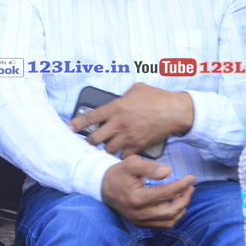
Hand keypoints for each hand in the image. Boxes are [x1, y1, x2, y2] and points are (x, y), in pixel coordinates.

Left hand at [68, 82, 192, 156]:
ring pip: (107, 149)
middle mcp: (119, 123)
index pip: (90, 117)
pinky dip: (121, 156)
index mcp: (116, 107)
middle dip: (90, 141)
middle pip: (94, 138)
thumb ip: (123, 95)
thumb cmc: (157, 98)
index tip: (70, 128)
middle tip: (90, 140)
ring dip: (105, 149)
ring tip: (105, 147)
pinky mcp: (138, 145)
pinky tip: (121, 154)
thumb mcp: (137, 89)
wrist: (174, 111)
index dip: (77, 124)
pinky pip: (123, 156)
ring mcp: (128, 136)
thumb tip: (118, 98)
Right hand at [100, 156, 194, 228]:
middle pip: (171, 211)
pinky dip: (173, 216)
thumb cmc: (119, 173)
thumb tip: (168, 172)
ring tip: (184, 194)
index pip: (166, 194)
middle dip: (185, 198)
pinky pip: (162, 225)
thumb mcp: (131, 164)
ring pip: (169, 221)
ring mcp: (140, 221)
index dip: (181, 185)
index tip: (191, 178)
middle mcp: (139, 213)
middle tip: (190, 187)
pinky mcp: (140, 224)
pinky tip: (175, 204)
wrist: (103, 187)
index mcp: (137, 198)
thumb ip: (150, 167)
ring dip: (181, 208)